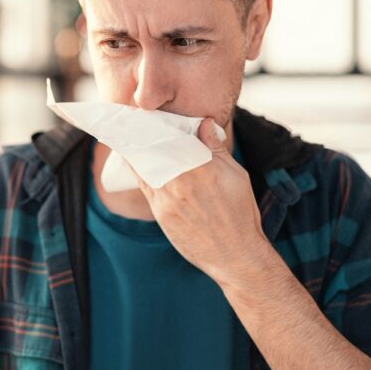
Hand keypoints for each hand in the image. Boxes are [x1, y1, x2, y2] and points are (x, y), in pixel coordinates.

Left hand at [134, 118, 271, 283]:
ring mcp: (168, 198)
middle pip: (154, 149)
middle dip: (143, 135)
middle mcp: (181, 180)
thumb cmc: (241, 214)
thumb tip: (204, 123)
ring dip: (135, 150)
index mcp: (202, 167)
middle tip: (131, 120)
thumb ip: (216, 149)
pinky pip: (144, 185)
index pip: (172, 137)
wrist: (235, 255)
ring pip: (144, 166)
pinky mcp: (161, 213)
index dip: (157, 124)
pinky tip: (132, 161)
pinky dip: (137, 170)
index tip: (148, 114)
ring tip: (129, 136)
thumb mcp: (237, 176)